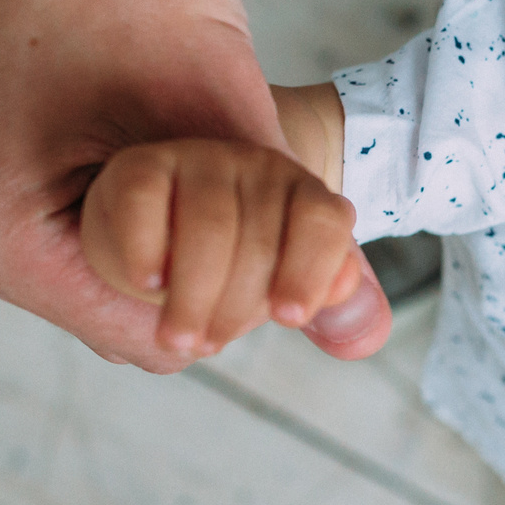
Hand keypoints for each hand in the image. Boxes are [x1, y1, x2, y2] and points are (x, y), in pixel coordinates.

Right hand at [0, 0, 388, 369]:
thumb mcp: (224, 100)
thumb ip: (293, 225)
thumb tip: (368, 336)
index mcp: (0, 242)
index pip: (164, 337)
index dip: (251, 287)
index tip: (292, 205)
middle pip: (147, 304)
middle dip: (230, 251)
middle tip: (271, 157)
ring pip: (137, 252)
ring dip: (207, 209)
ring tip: (233, 124)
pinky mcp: (9, 138)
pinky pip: (109, 200)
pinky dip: (174, 176)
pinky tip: (200, 111)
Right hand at [80, 138, 367, 357]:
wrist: (155, 236)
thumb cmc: (230, 267)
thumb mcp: (281, 287)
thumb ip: (325, 304)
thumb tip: (363, 341)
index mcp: (305, 195)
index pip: (324, 223)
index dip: (311, 272)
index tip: (289, 317)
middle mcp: (259, 167)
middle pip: (260, 238)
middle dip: (235, 305)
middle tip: (208, 345)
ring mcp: (201, 159)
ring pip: (208, 225)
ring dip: (192, 295)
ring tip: (178, 338)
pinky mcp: (141, 166)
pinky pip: (146, 202)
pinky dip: (144, 251)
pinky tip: (147, 282)